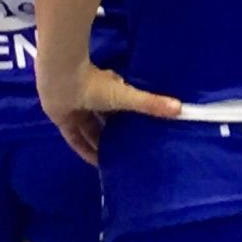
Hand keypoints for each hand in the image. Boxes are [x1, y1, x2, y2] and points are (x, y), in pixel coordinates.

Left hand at [37, 59, 180, 165]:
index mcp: (110, 89)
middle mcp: (94, 100)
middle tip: (130, 152)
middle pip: (106, 121)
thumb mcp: (126, 96)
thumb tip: (181, 108)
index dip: (131, 119)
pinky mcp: (64, 121)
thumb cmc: (95, 84)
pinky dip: (85, 149)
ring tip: (116, 161)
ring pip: (91, 130)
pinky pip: (76, 139)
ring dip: (101, 143)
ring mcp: (78, 110)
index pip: (122, 106)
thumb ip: (150, 104)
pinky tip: (96, 163)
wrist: (61, 79)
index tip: (143, 133)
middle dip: (116, 134)